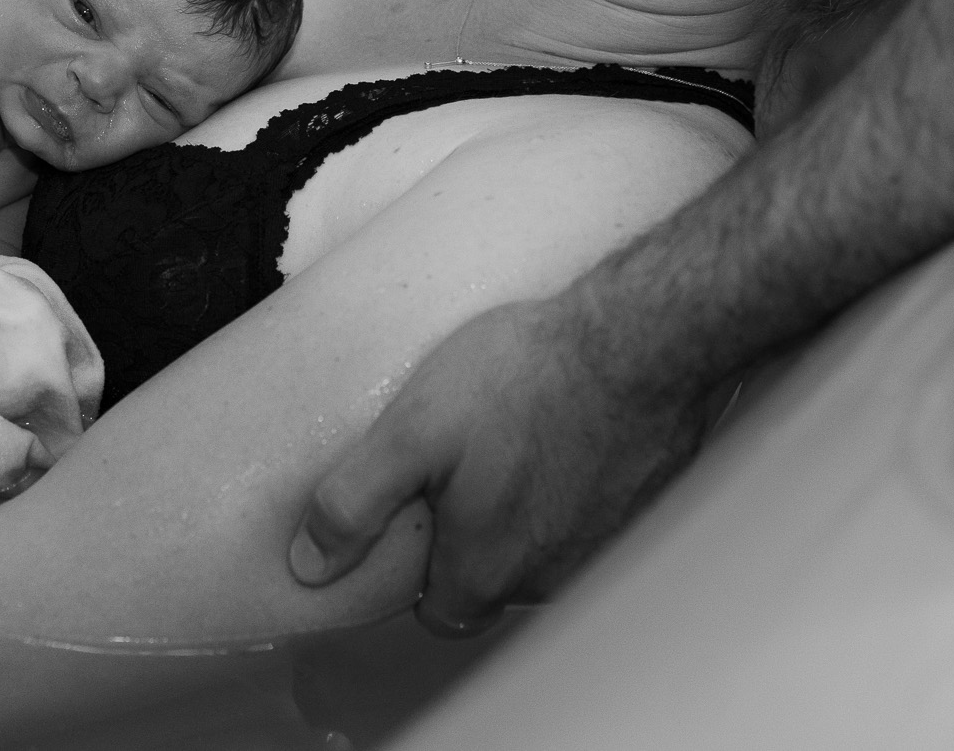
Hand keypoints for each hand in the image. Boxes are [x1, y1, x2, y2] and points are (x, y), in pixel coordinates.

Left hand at [287, 298, 709, 636]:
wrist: (643, 341)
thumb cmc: (524, 382)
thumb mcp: (409, 434)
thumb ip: (354, 504)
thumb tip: (311, 564)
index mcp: (489, 573)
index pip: (437, 612)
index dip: (415, 565)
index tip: (410, 509)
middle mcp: (552, 577)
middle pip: (489, 578)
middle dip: (466, 530)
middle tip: (453, 458)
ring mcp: (604, 545)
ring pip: (538, 544)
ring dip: (519, 503)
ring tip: (504, 432)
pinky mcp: (640, 505)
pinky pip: (584, 510)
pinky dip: (565, 479)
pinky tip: (551, 425)